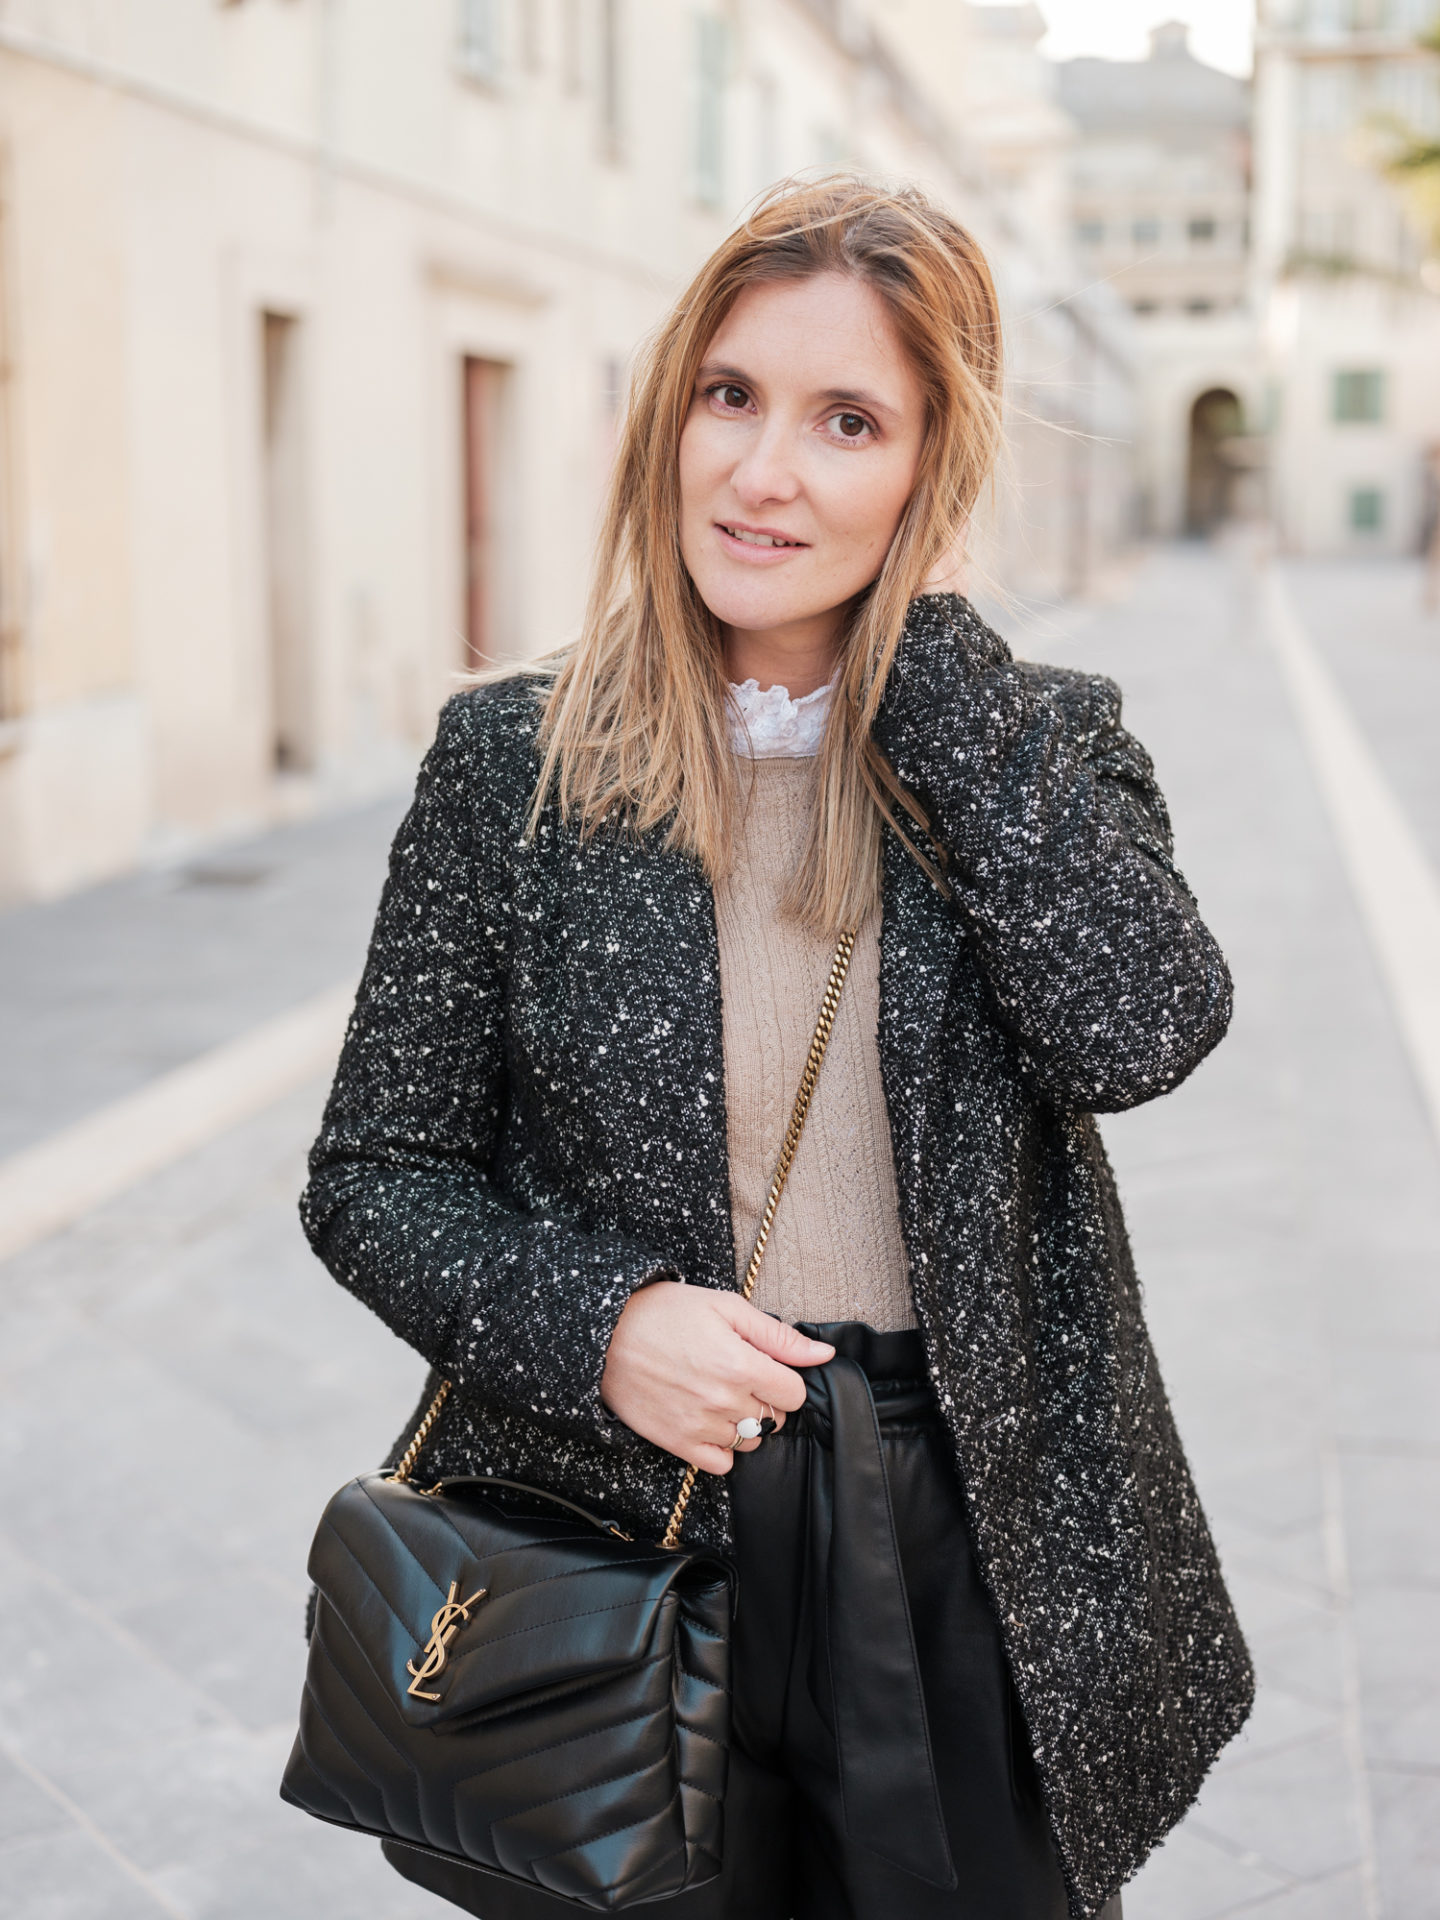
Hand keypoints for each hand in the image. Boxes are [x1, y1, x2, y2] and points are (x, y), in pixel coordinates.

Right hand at [600, 1281, 833, 1474]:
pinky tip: (709, 1419)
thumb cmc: (664, 1313)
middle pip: (774, 1417)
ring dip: (744, 1420)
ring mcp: (700, 1426)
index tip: (766, 1366)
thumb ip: (778, 1335)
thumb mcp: (725, 1307)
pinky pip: (721, 1463)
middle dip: (765, 1397)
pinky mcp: (677, 1443)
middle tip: (738, 1374)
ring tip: (719, 1393)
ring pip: (750, 1440)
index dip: (785, 1378)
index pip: (794, 1394)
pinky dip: (722, 1446)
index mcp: (741, 1365)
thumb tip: (823, 1355)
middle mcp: (724, 1401)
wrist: (604, 1333)